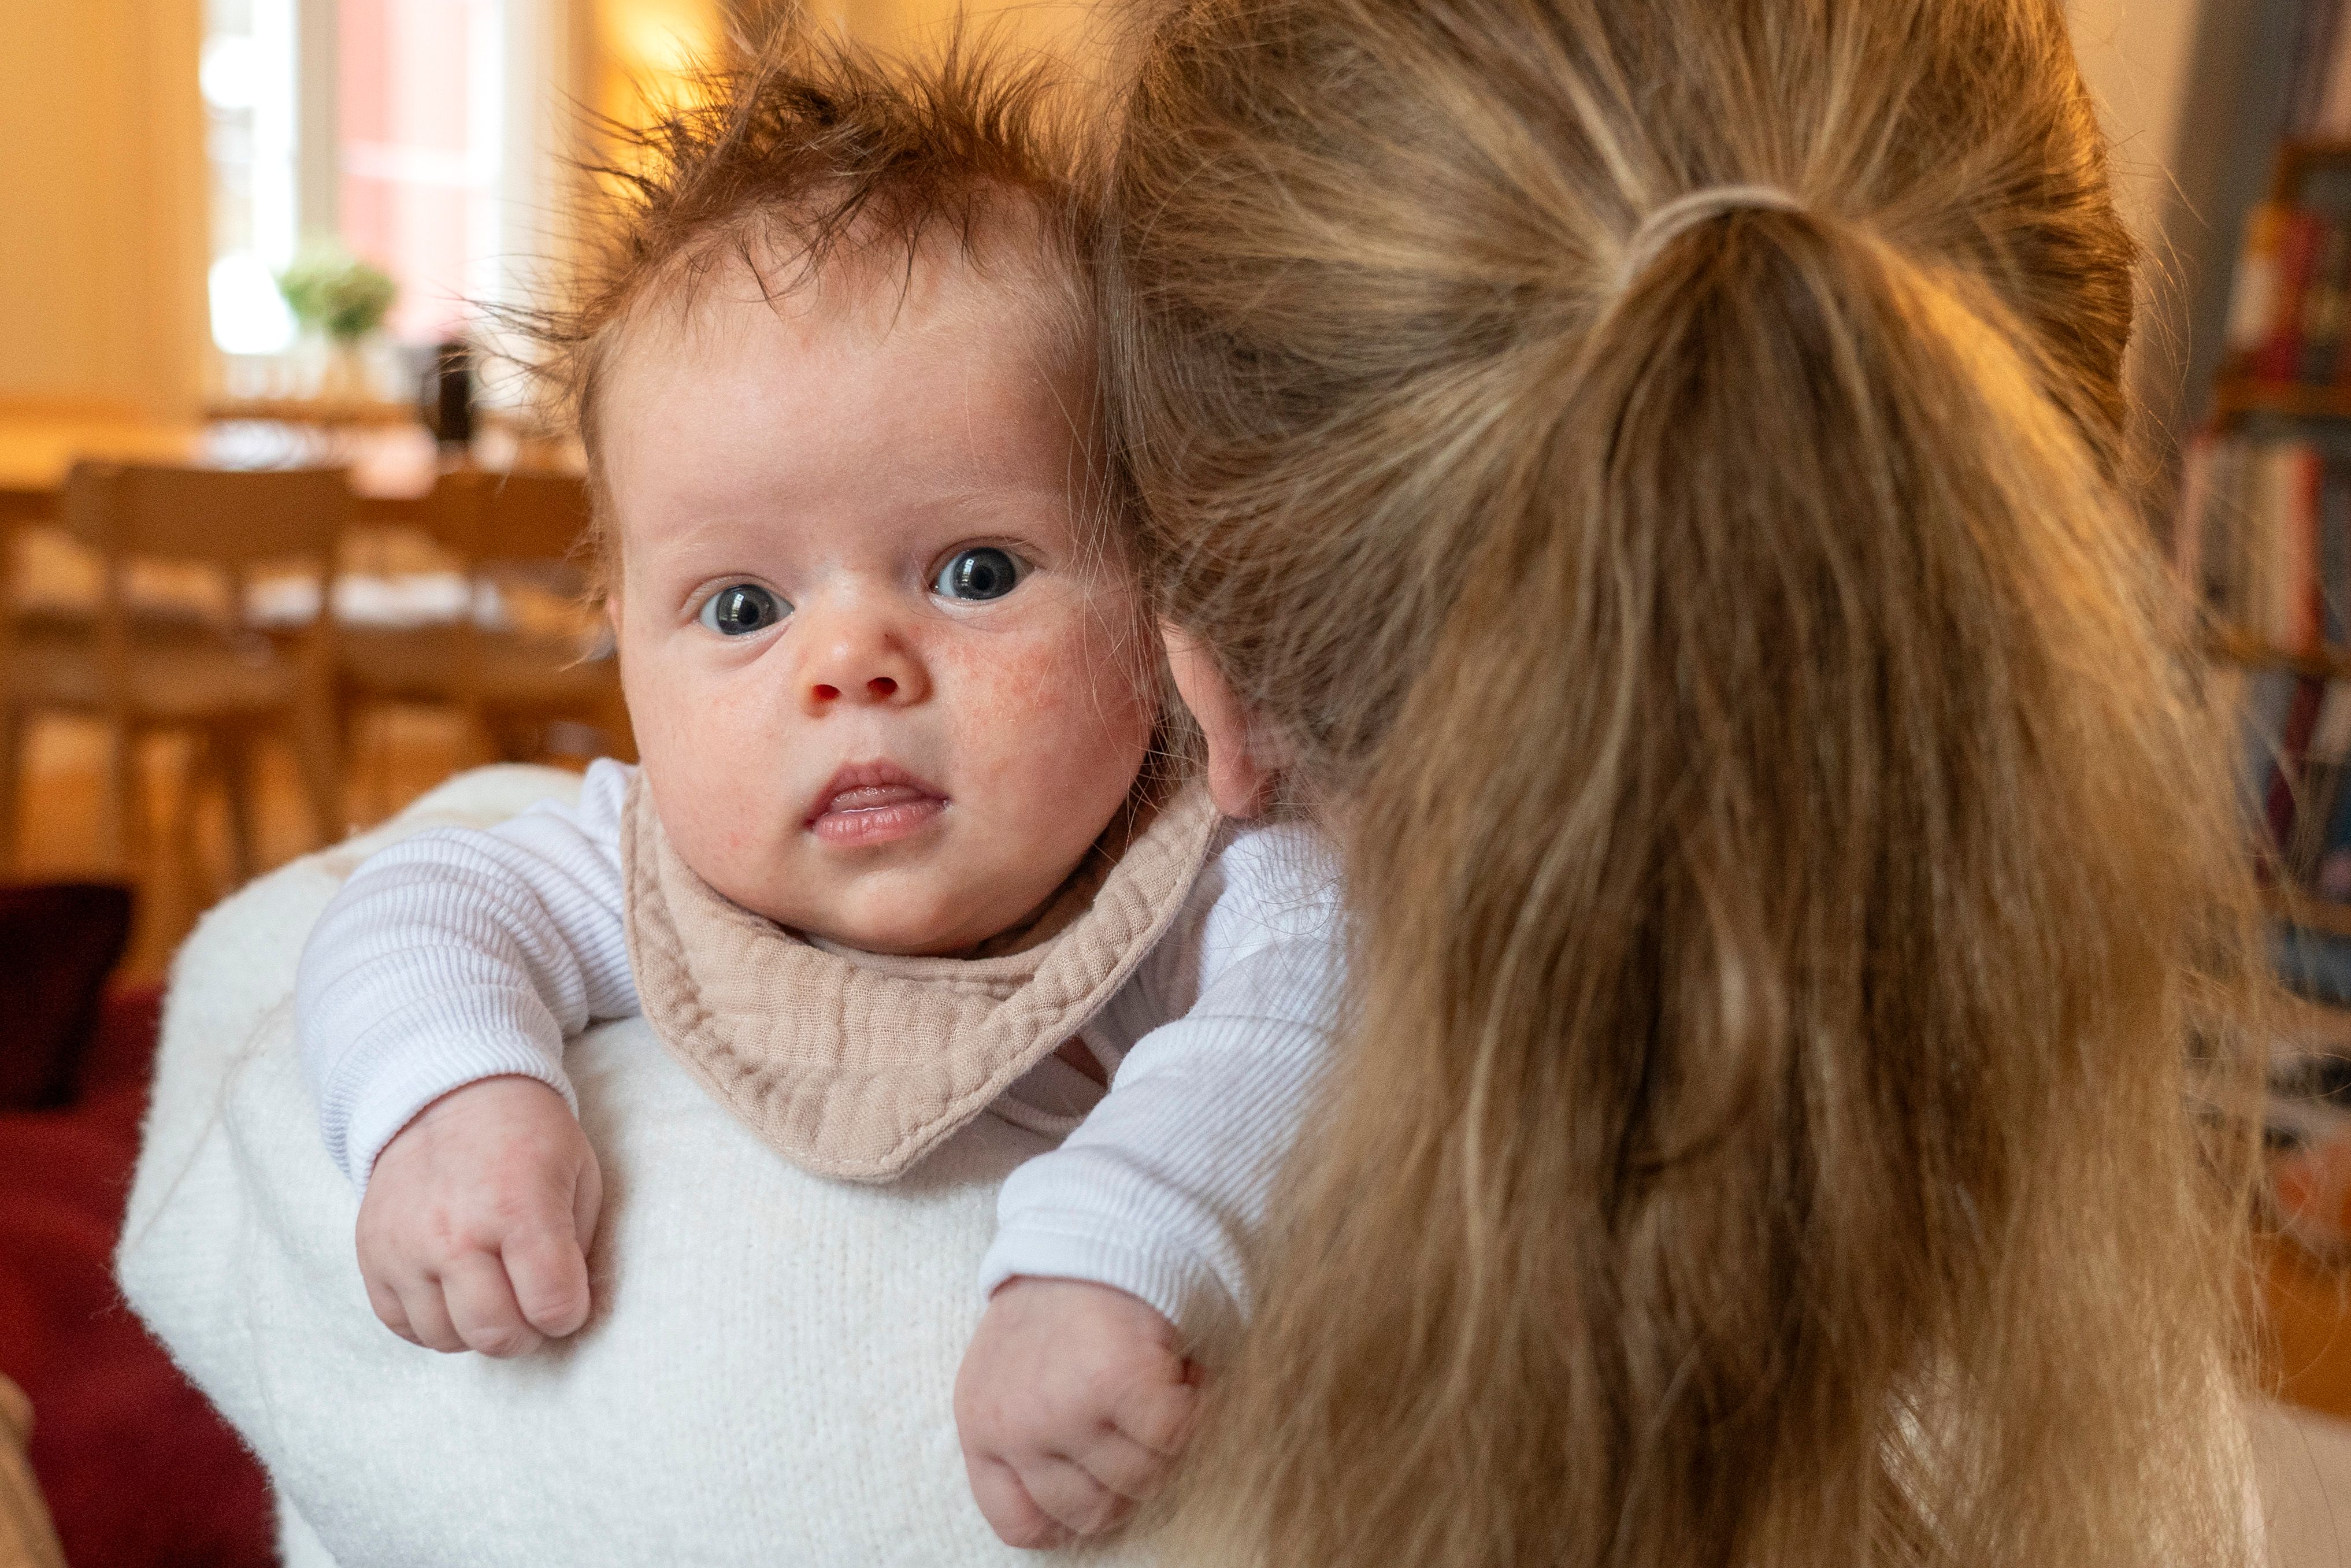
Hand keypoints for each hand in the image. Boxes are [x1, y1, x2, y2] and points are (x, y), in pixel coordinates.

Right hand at [354, 1076, 601, 1357]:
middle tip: (532, 1307)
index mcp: (518, 1208)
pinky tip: (454, 1294)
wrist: (450, 1095)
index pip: (551, 1306)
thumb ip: (578, 1247)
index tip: (568, 1300)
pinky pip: (401, 1325)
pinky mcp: (372, 1254)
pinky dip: (433, 1323)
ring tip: (493, 1294)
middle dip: (527, 1334)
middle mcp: (455, 1233)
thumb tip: (565, 1309)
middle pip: (495, 1334)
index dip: (569, 1314)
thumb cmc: (528, 1138)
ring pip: (446, 1338)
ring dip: (478, 1329)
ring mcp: (405, 1247)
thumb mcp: (579, 1175)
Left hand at [954, 1277, 1200, 1547]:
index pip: (1020, 1522)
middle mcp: (1015, 1428)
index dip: (1071, 1517)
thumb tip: (1081, 1517)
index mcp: (982, 1428)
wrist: (1092, 1225)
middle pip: (1093, 1511)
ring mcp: (1064, 1410)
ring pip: (1141, 1480)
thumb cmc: (1060, 1305)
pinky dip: (1194, 1409)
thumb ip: (1030, 1441)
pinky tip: (1183, 1374)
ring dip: (1165, 1440)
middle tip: (1140, 1421)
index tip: (1103, 1483)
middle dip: (1130, 1474)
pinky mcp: (1119, 1383)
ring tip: (1157, 1384)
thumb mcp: (1014, 1376)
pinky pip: (1175, 1438)